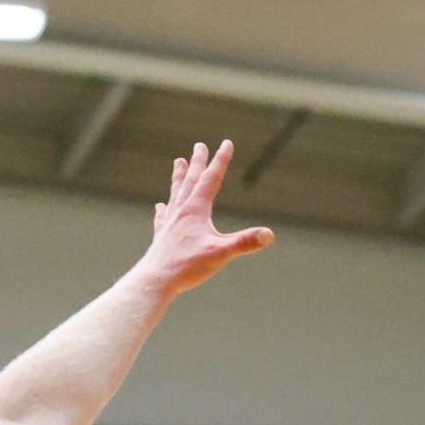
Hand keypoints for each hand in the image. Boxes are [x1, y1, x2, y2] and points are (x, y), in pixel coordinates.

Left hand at [144, 140, 273, 292]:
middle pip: (190, 181)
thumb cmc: (187, 267)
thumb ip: (244, 243)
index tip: (226, 143)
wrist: (155, 281)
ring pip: (175, 193)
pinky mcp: (162, 237)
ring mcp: (170, 224)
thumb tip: (269, 234)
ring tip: (178, 162)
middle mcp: (181, 212)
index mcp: (196, 211)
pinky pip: (163, 217)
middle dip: (197, 162)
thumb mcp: (220, 254)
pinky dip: (163, 209)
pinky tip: (160, 206)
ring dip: (179, 177)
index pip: (211, 180)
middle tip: (199, 145)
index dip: (220, 160)